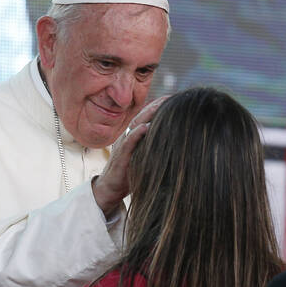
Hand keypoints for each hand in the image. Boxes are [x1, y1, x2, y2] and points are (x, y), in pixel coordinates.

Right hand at [92, 97, 167, 215]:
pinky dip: (137, 133)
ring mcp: (123, 144)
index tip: (175, 99)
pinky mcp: (121, 156)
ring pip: (136, 125)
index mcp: (133, 135)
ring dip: (148, 114)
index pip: (147, 117)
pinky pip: (129, 142)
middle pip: (142, 116)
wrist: (110, 189)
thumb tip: (175, 144)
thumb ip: (154, 148)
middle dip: (156, 105)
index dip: (159, 107)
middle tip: (171, 97)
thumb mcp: (144, 157)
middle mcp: (127, 136)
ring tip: (161, 105)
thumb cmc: (129, 173)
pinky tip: (146, 127)